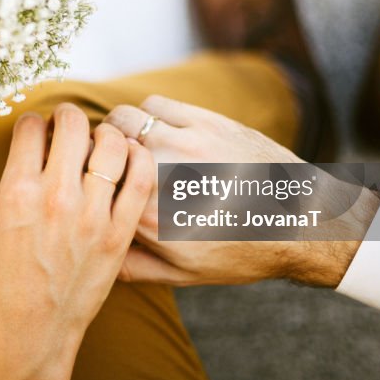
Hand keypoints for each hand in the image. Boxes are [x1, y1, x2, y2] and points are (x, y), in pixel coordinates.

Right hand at [0, 104, 154, 379]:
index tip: (41, 128)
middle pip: (72, 124)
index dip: (36, 121)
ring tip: (102, 141)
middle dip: (71, 116)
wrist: (34, 331)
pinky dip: (138, 157)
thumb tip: (39, 145)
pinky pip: (140, 178)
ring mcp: (90, 215)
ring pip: (111, 143)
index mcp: (16, 192)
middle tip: (71, 125)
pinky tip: (131, 159)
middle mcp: (54, 197)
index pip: (30, 127)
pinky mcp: (119, 234)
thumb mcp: (2, 222)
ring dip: (106, 132)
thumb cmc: (11, 281)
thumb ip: (21, 180)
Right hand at [104, 95, 377, 287]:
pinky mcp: (207, 121)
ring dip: (118, 129)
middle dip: (94, 151)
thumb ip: (133, 266)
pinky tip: (159, 130)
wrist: (303, 222)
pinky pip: (155, 105)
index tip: (76, 177)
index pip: (92, 184)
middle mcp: (164, 178)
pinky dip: (147, 115)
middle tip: (101, 159)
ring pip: (123, 118)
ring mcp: (186, 145)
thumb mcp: (185, 275)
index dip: (78, 176)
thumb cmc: (241, 253)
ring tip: (129, 143)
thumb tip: (94, 254)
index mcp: (151, 220)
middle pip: (100, 147)